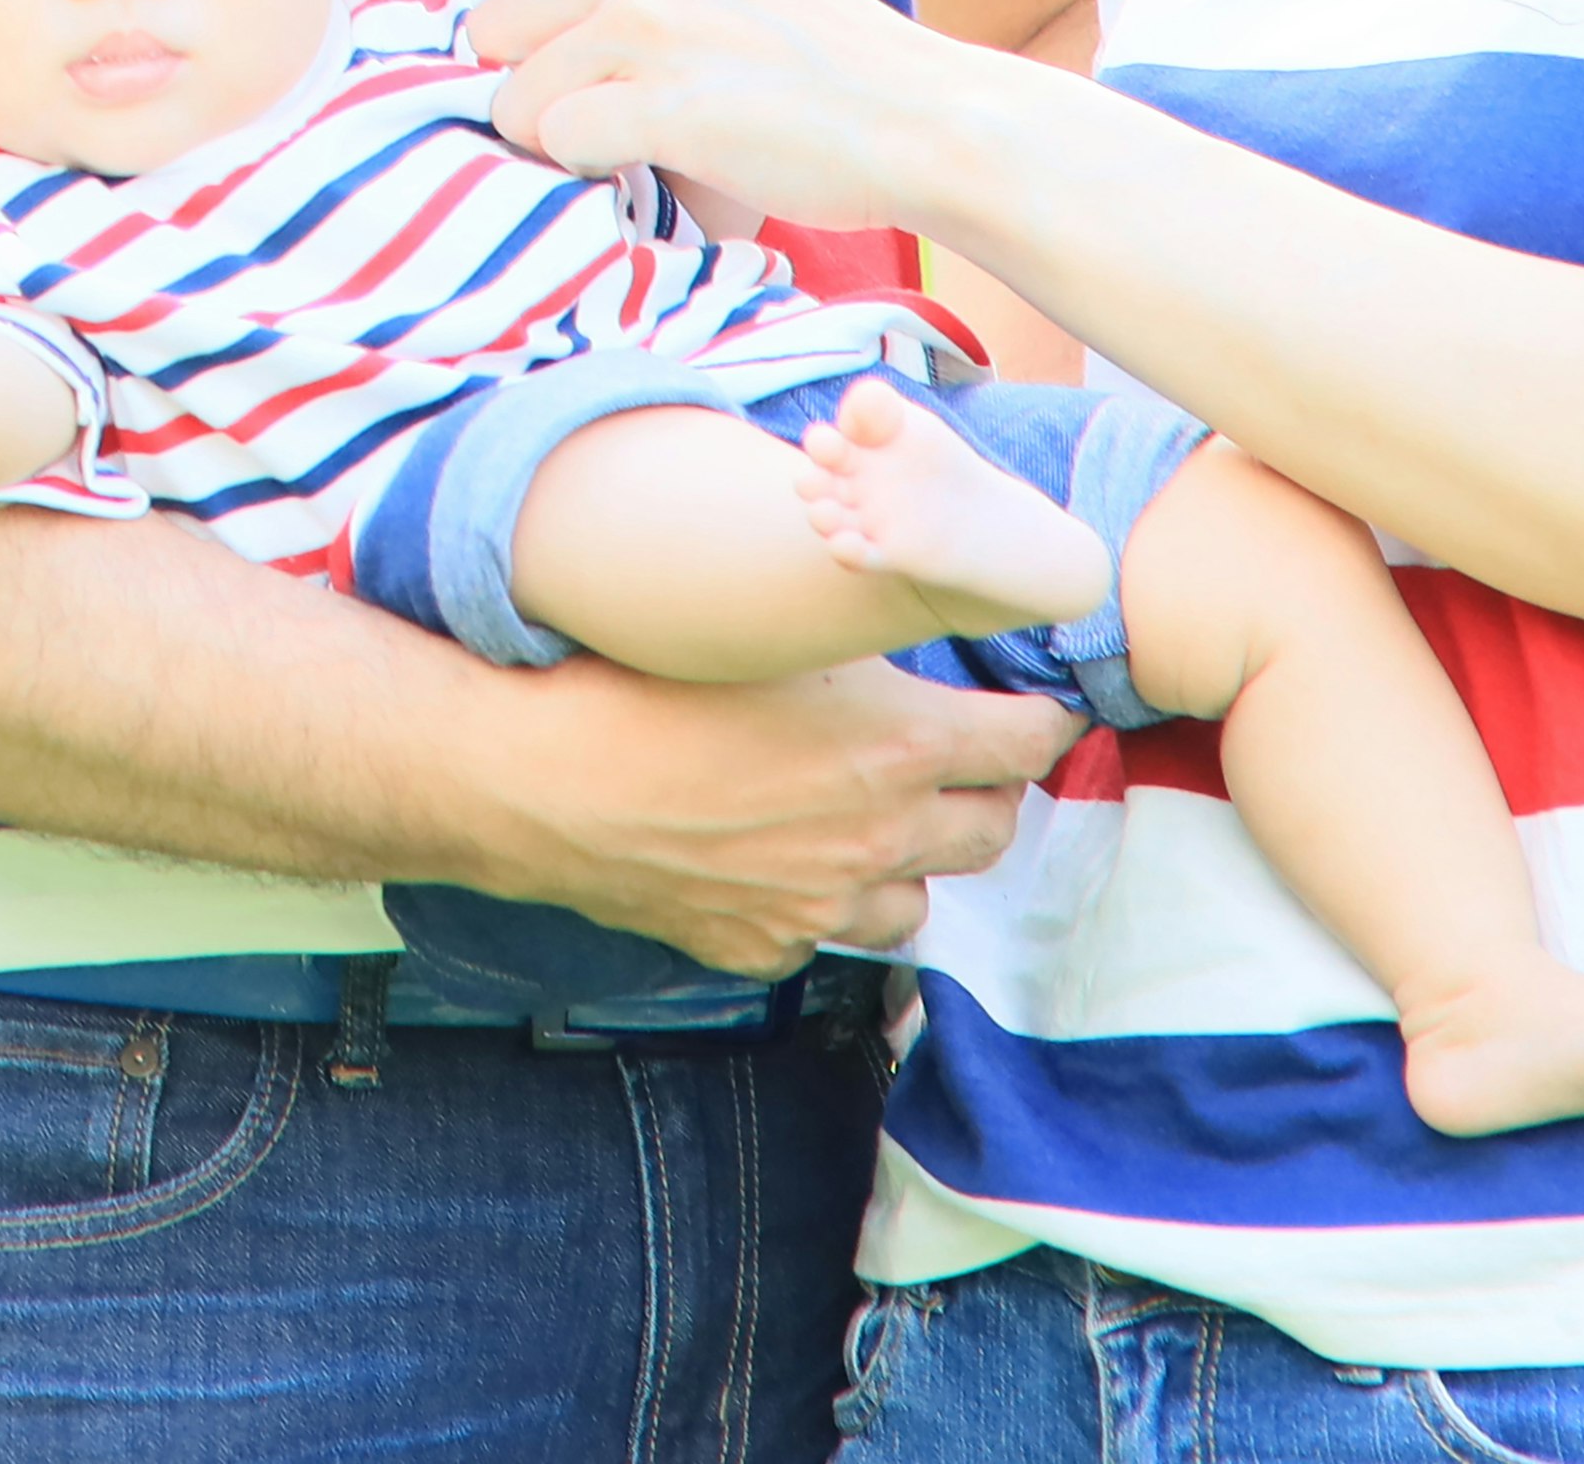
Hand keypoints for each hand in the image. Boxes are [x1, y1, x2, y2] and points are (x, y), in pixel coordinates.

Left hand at [341, 0, 990, 234]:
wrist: (922, 119)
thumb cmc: (816, 66)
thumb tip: (502, 11)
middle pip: (489, 29)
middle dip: (526, 86)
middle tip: (615, 110)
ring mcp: (653, 20)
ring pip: (517, 100)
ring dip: (567, 136)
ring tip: (659, 133)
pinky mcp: (665, 99)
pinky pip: (562, 147)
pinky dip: (600, 171)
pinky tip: (672, 157)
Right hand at [479, 656, 1084, 973]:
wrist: (543, 778)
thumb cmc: (650, 684)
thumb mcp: (779, 637)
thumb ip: (868, 655)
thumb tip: (912, 644)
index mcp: (902, 746)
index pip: (1030, 742)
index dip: (1039, 723)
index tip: (1031, 716)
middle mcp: (879, 836)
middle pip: (994, 830)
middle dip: (986, 794)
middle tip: (955, 763)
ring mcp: (825, 904)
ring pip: (919, 899)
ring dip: (910, 861)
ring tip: (867, 819)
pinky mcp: (766, 945)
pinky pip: (830, 931)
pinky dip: (825, 899)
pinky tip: (781, 856)